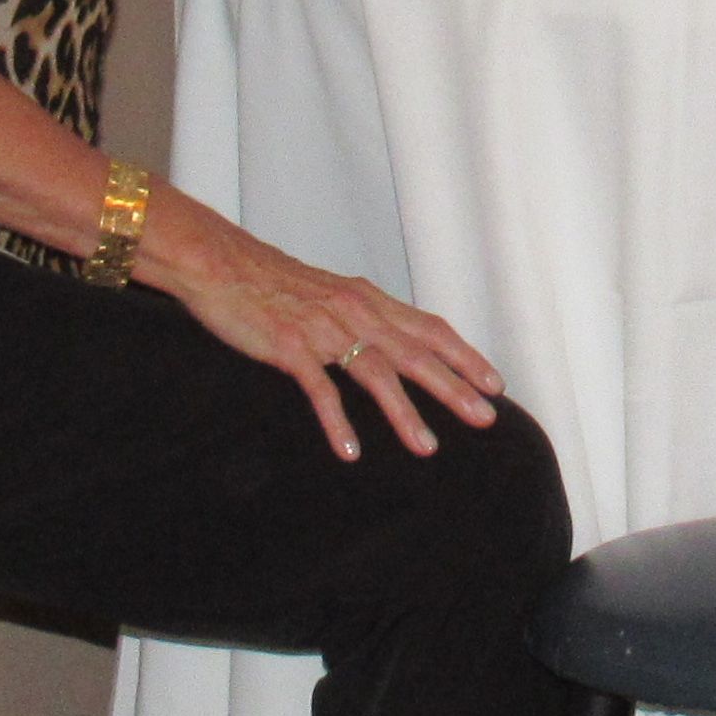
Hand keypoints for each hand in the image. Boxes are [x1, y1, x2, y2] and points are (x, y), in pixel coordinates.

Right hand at [151, 204, 504, 461]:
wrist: (222, 264)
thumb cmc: (277, 284)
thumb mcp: (334, 294)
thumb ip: (367, 318)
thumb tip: (400, 344)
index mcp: (371, 300)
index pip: (432, 329)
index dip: (465, 357)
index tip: (494, 383)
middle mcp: (356, 311)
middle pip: (416, 354)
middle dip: (454, 388)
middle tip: (485, 418)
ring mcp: (324, 329)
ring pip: (376, 375)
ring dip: (405, 413)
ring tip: (427, 447)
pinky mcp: (289, 347)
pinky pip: (320, 390)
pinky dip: (337, 421)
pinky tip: (350, 451)